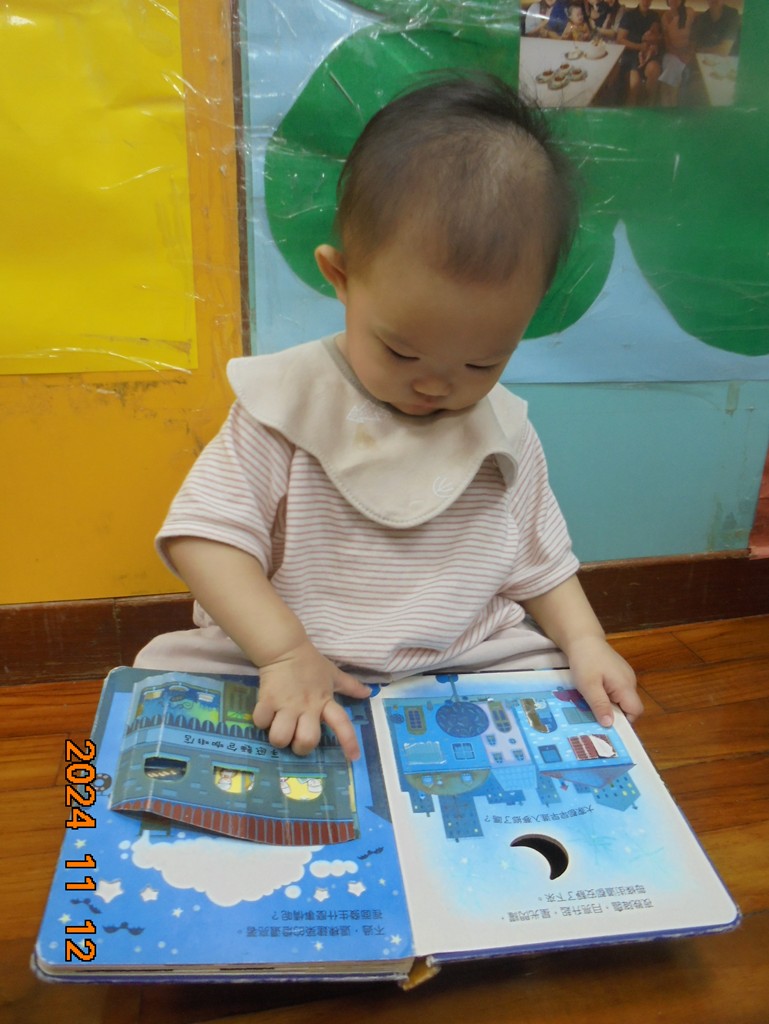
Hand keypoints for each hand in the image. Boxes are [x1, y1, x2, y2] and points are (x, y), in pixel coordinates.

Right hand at [252, 639, 370, 759]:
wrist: (285, 648)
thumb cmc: (310, 664)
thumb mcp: (333, 674)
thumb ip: (351, 686)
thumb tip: (369, 693)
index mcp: (325, 701)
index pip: (342, 723)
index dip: (349, 741)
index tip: (354, 757)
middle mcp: (307, 707)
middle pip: (306, 741)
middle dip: (300, 747)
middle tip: (296, 738)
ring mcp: (286, 705)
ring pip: (280, 738)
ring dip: (279, 738)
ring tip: (278, 727)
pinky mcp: (267, 700)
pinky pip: (262, 722)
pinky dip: (262, 722)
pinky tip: (266, 714)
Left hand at [566, 635, 643, 727]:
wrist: (583, 638)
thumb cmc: (585, 661)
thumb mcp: (588, 686)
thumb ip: (600, 705)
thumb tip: (609, 725)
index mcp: (626, 685)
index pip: (635, 711)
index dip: (624, 720)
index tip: (606, 723)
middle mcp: (630, 681)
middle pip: (629, 706)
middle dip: (614, 713)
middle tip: (595, 714)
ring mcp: (625, 675)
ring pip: (622, 698)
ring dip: (609, 703)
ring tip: (591, 702)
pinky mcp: (618, 672)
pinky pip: (617, 690)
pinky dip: (607, 694)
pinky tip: (593, 690)